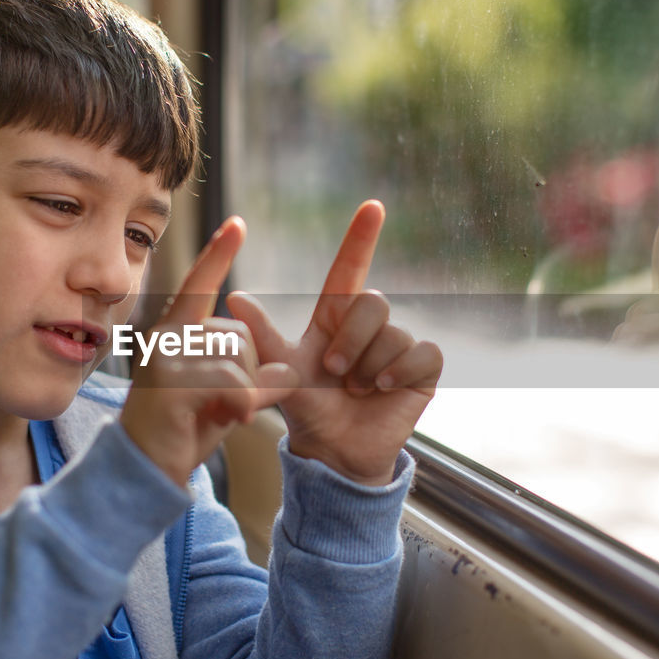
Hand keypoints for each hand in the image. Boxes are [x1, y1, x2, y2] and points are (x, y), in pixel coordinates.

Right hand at [120, 218, 298, 486]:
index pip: (200, 285)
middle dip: (253, 371)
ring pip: (238, 356)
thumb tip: (291, 369)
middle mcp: (166, 337)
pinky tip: (233, 420)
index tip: (236, 224)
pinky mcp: (170, 384)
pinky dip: (244, 403)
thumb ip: (251, 376)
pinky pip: (231, 380)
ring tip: (228, 413)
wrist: (145, 471)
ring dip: (249, 391)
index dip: (218, 255)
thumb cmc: (184, 430)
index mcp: (176, 332)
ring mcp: (165, 358)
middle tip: (233, 402)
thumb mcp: (225, 397)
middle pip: (240, 333)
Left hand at [227, 201, 441, 485]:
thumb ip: (264, 338)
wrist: (336, 452)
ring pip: (395, 332)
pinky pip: (421, 352)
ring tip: (356, 390)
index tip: (372, 205)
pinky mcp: (422, 369)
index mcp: (335, 318)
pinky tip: (384, 389)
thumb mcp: (283, 374)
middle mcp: (370, 326)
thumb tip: (235, 297)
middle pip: (372, 301)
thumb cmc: (308, 409)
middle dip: (351, 338)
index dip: (361, 237)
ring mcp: (399, 345)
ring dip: (370, 365)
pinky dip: (400, 371)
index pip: (350, 268)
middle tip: (335, 371)